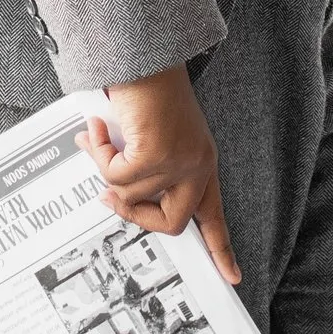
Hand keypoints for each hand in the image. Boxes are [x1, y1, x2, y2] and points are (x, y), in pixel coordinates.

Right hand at [79, 65, 241, 285]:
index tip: (233, 277)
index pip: (215, 215)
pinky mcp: (155, 156)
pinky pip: (115, 177)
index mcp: (202, 163)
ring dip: (106, 167)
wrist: (145, 56)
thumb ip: (141, 166)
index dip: (222, 250)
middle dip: (136, 218)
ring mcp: (179, 162)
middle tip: (109, 199)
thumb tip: (111, 191)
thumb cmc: (148, 90)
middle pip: (174, 224)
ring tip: (99, 135)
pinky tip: (99, 128)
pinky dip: (100, 153)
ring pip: (131, 196)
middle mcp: (198, 165)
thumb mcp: (153, 136)